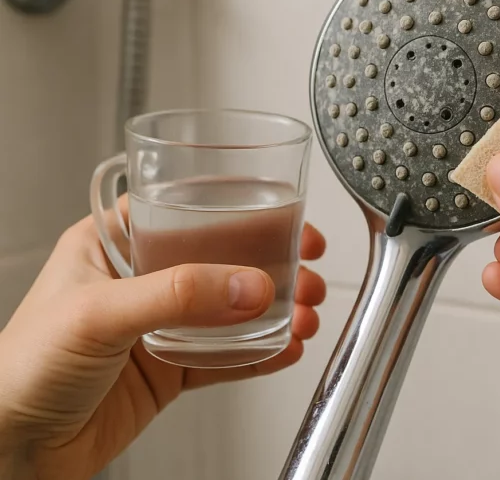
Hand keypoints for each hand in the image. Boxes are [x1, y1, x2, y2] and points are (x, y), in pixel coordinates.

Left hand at [0, 201, 326, 479]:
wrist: (11, 450)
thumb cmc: (20, 369)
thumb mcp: (99, 314)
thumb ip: (178, 296)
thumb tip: (248, 285)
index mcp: (114, 246)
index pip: (190, 212)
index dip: (243, 211)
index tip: (287, 219)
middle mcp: (140, 282)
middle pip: (223, 261)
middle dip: (273, 266)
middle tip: (307, 273)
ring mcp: (158, 327)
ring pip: (231, 310)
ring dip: (275, 311)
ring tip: (305, 316)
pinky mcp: (169, 370)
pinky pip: (226, 357)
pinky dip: (261, 353)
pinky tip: (285, 349)